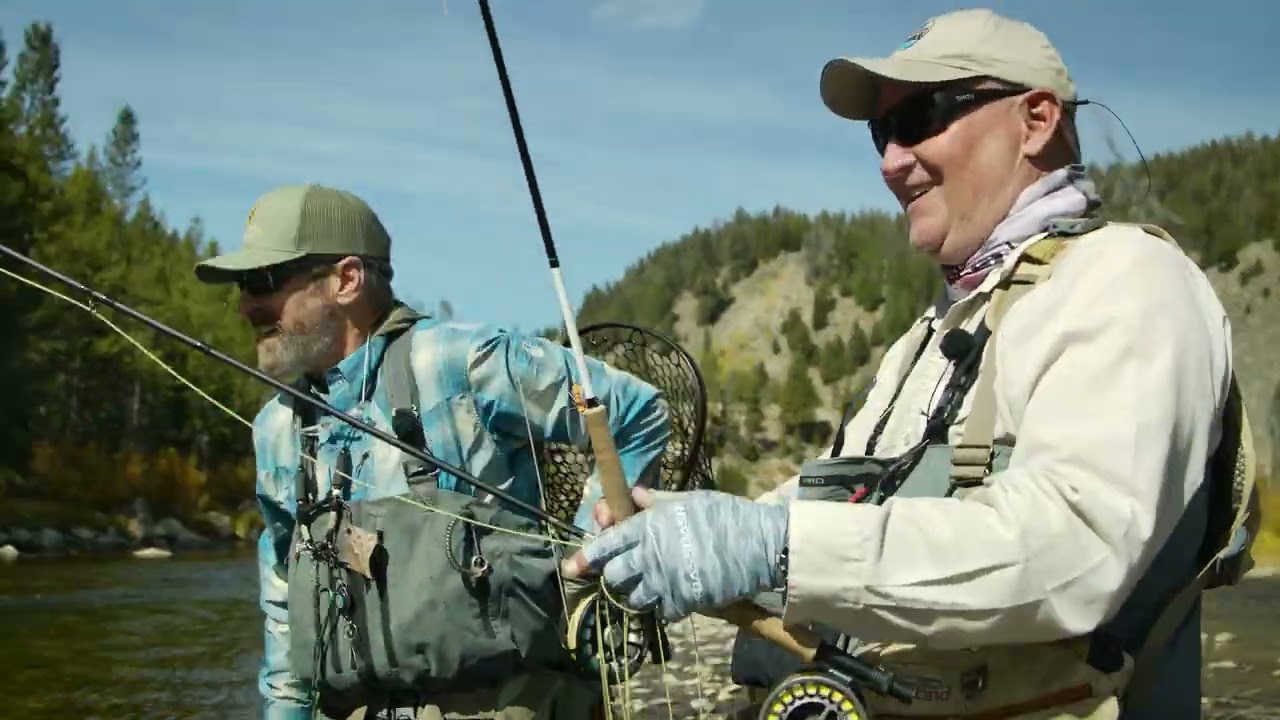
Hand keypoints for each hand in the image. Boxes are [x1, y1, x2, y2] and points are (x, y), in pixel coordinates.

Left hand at [562, 490, 788, 622]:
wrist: (760, 544)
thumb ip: (657, 501)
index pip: (607, 543)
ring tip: (650, 584)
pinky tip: (672, 597)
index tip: (571, 569)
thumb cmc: (725, 514)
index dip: (586, 557)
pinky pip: (662, 611)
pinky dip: (663, 607)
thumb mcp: (689, 500)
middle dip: (615, 574)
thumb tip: (634, 494)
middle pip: (615, 575)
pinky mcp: (685, 602)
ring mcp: (667, 581)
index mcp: (649, 527)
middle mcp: (651, 556)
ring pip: (635, 597)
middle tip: (626, 571)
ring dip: (638, 593)